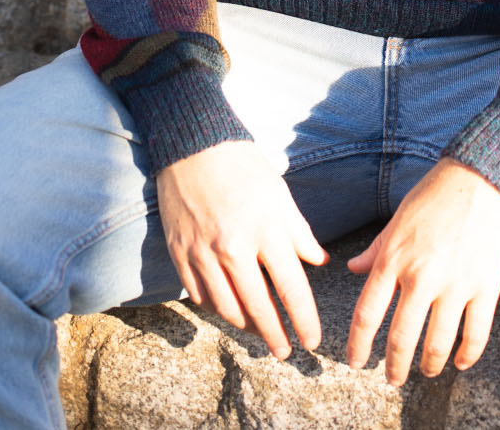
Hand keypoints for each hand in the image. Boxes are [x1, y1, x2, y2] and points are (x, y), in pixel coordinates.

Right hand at [156, 140, 327, 359]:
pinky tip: (228, 309)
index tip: (312, 339)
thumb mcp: (280, 195)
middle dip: (275, 337)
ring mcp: (203, 253)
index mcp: (265, 229)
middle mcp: (233, 247)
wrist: (193, 146)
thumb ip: (300, 233)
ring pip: (226, 308)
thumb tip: (319, 262)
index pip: (291, 287)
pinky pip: (199, 295)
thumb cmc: (244, 168)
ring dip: (246, 326)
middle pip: (258, 308)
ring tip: (260, 332)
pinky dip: (216, 307)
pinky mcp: (180, 254)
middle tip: (285, 352)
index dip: (304, 319)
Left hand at [345, 156, 499, 384]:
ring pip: (437, 343)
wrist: (484, 177)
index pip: (367, 314)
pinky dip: (467, 356)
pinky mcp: (487, 287)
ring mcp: (456, 284)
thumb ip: (376, 248)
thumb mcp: (398, 218)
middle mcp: (422, 276)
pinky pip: (476, 334)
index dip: (359, 345)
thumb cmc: (437, 193)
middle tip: (392, 378)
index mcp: (394, 258)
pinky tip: (460, 363)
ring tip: (425, 372)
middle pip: (401, 338)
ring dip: (428, 366)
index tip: (357, 361)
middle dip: (394, 366)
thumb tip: (353, 267)